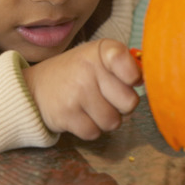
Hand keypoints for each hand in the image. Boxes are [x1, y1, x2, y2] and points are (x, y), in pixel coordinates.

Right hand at [22, 39, 141, 139]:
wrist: (35, 87)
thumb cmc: (77, 73)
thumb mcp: (98, 58)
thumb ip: (126, 65)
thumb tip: (149, 80)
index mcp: (102, 51)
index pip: (132, 68)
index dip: (135, 79)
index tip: (130, 80)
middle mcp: (89, 69)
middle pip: (130, 103)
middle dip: (121, 106)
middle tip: (107, 97)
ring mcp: (76, 92)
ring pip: (113, 122)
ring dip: (105, 119)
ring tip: (91, 107)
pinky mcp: (66, 114)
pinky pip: (94, 133)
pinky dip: (90, 129)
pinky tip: (80, 115)